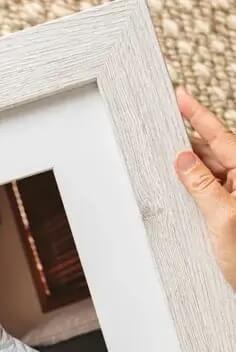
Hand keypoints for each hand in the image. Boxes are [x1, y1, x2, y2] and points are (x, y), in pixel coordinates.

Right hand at [176, 87, 235, 288]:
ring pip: (206, 171)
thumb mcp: (223, 217)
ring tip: (162, 157)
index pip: (219, 137)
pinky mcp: (226, 210)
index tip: (179, 96)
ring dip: (186, 167)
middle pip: (211, 151)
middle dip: (186, 141)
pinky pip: (204, 190)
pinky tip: (175, 185)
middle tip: (161, 128)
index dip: (198, 115)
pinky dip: (189, 186)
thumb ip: (202, 185)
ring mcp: (235, 195)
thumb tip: (182, 159)